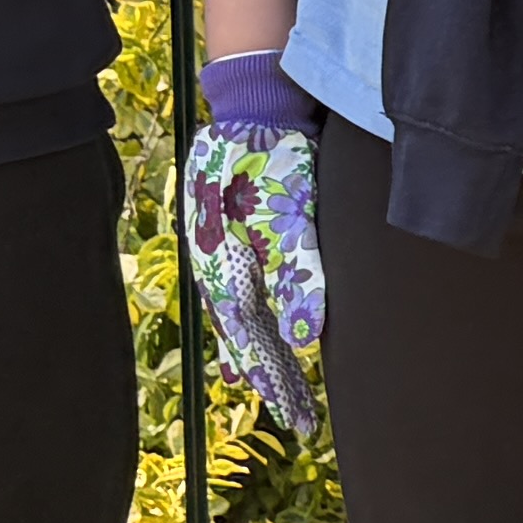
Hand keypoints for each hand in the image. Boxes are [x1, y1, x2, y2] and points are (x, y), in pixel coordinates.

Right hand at [180, 104, 326, 440]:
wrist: (253, 102)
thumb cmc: (275, 155)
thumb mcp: (291, 213)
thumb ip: (299, 272)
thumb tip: (305, 336)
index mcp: (227, 268)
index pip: (255, 342)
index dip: (278, 382)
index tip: (302, 419)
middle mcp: (216, 266)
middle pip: (244, 338)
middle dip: (271, 379)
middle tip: (299, 419)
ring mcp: (219, 249)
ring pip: (239, 319)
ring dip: (258, 355)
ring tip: (272, 388)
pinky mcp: (228, 233)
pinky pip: (239, 292)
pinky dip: (251, 321)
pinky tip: (261, 329)